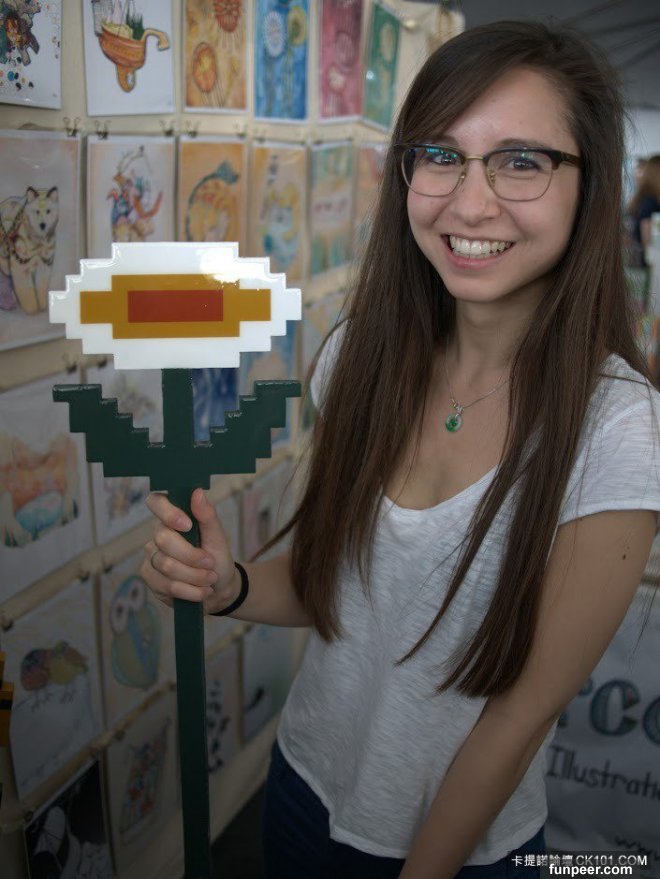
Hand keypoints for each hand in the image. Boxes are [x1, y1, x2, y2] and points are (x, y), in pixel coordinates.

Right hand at [140, 488, 241, 614]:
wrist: (219, 589)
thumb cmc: (217, 558)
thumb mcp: (218, 537)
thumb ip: (207, 516)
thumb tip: (197, 492)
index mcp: (173, 518)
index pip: (156, 502)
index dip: (168, 512)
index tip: (187, 525)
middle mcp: (158, 535)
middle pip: (164, 540)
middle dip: (192, 556)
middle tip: (210, 564)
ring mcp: (151, 557)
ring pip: (167, 565)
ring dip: (195, 576)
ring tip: (210, 579)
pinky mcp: (150, 578)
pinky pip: (166, 585)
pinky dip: (189, 591)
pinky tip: (201, 591)